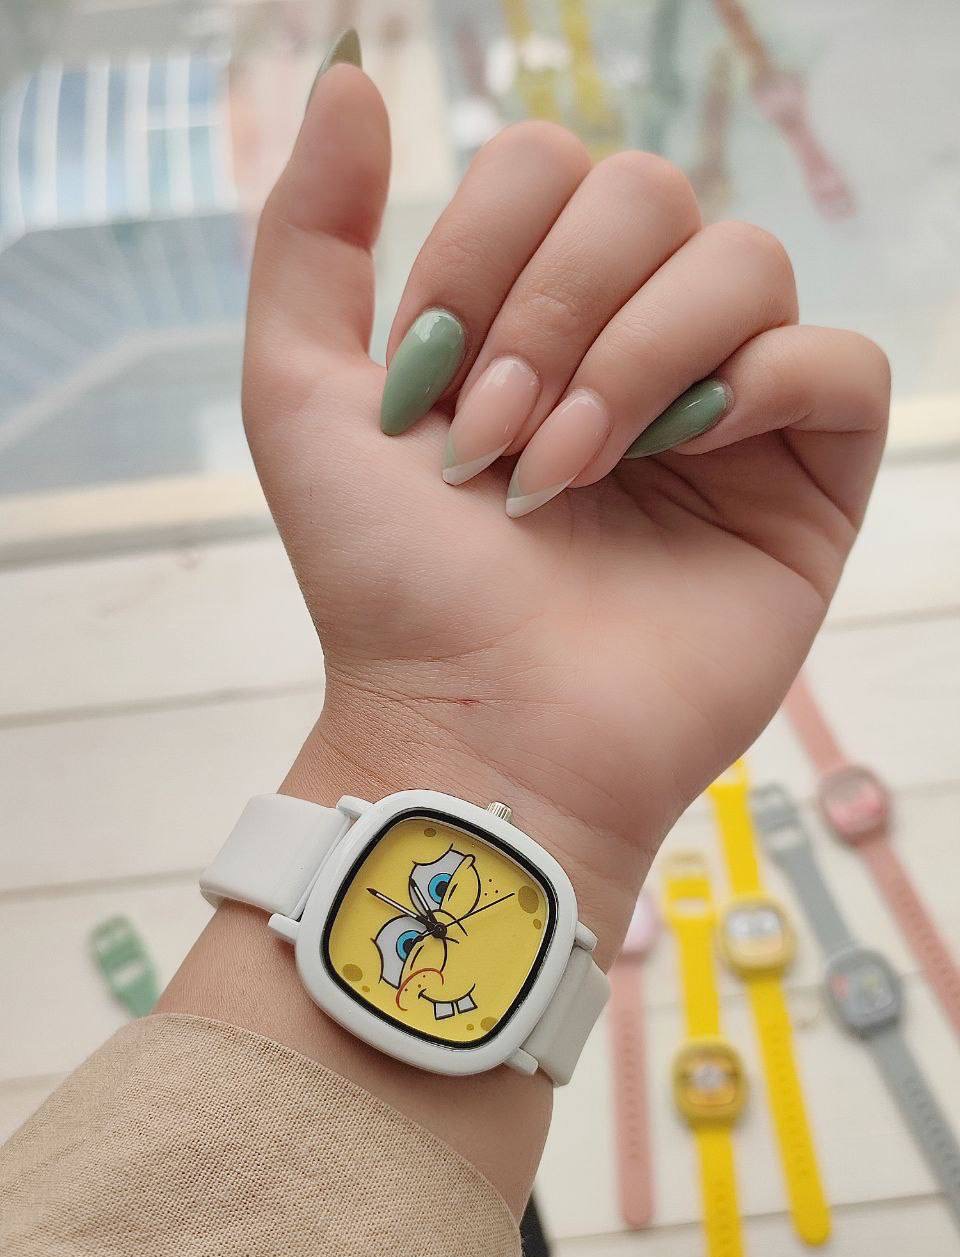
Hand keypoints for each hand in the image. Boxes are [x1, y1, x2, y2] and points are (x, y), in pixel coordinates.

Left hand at [242, 56, 888, 964]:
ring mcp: (727, 410)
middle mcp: (634, 344)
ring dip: (637, 357)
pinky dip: (761, 385)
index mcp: (533, 316)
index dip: (484, 250)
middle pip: (648, 193)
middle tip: (500, 441)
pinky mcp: (806, 481)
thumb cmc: (390, 585)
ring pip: (740, 260)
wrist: (473, 729)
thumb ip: (308, 235)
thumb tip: (347, 75)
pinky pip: (836, 362)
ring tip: (568, 475)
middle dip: (555, 307)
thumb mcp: (301, 398)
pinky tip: (687, 461)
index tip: (432, 387)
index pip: (551, 169)